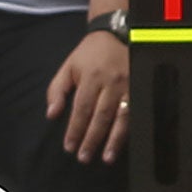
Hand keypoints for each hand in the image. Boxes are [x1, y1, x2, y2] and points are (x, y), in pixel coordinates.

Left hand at [45, 31, 129, 164]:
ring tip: (106, 157)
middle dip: (92, 138)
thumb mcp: (68, 67)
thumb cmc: (89, 55)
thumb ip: (57, 90)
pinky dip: (130, 129)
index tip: (69, 147)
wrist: (115, 35)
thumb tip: (51, 114)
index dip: (75, 129)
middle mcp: (111, 81)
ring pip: (121, 116)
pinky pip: (135, 112)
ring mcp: (129, 84)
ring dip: (114, 139)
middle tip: (84, 157)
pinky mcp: (140, 86)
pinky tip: (125, 143)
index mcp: (91, 76)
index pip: (82, 108)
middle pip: (101, 115)